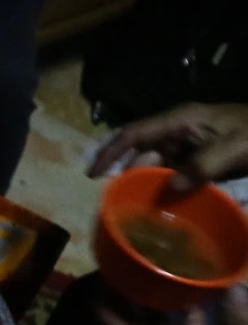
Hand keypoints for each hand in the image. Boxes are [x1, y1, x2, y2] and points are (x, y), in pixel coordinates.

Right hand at [89, 103, 247, 189]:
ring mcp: (190, 143)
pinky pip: (174, 172)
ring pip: (156, 164)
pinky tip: (160, 202)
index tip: (91, 175)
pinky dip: (165, 186)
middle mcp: (180, 129)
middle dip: (127, 173)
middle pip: (142, 152)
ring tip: (136, 205)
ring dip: (147, 183)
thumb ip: (202, 166)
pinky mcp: (200, 157)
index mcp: (181, 119)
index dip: (110, 152)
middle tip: (118, 201)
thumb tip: (170, 187)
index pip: (134, 133)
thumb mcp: (234, 147)